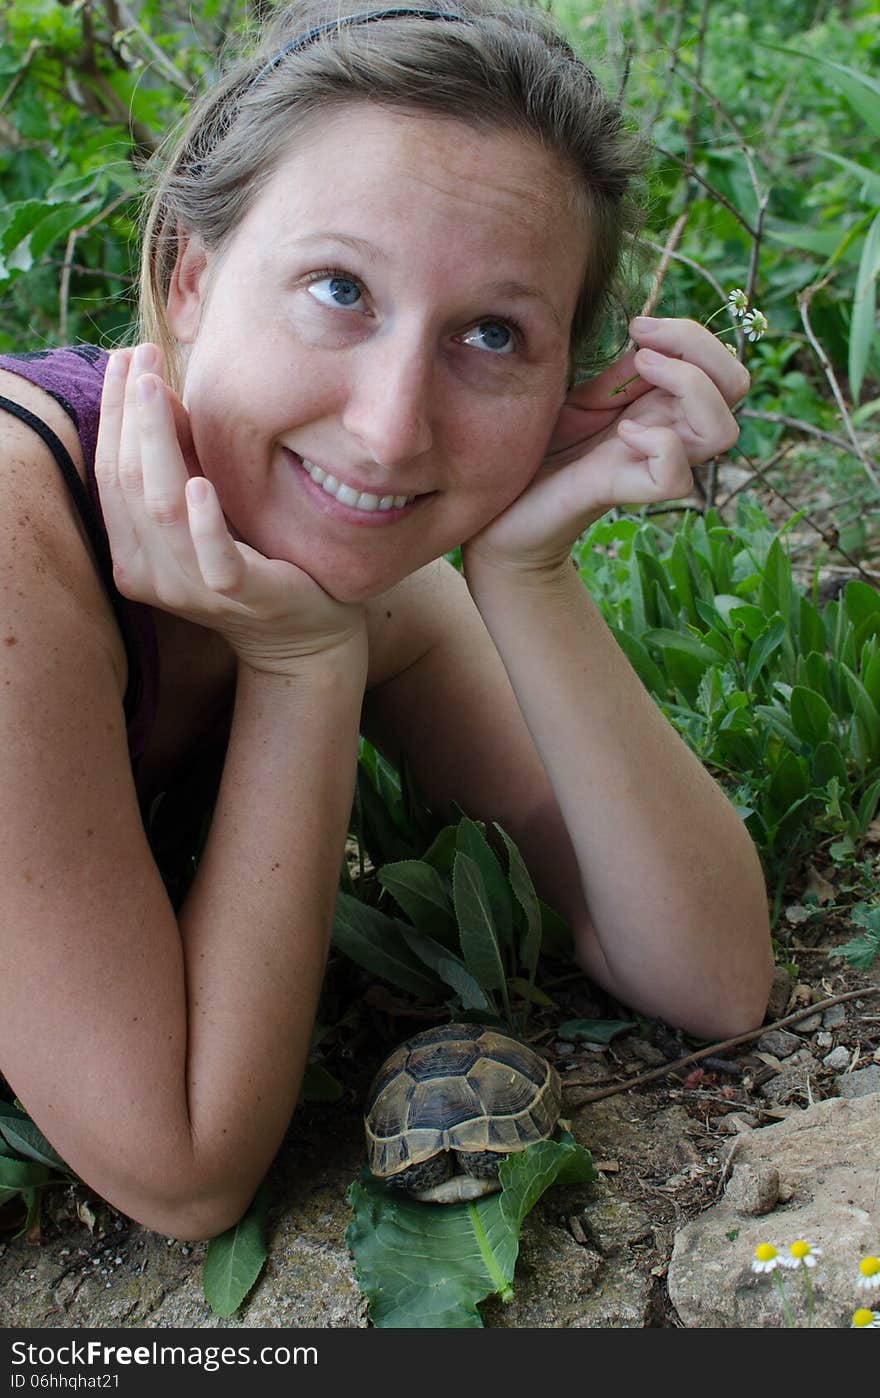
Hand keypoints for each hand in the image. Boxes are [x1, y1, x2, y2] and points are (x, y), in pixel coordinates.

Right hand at [94, 345, 366, 674]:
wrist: (303, 632)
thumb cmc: (252, 557)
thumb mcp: (205, 501)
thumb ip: (180, 455)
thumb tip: (151, 384)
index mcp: (134, 554)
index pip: (110, 476)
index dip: (112, 415)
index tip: (121, 359)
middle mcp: (153, 576)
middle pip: (128, 485)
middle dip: (129, 415)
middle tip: (140, 356)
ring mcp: (196, 590)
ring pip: (161, 513)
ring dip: (157, 446)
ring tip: (156, 392)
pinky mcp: (244, 597)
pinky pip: (215, 560)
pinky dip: (205, 521)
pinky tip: (202, 484)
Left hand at [462, 317, 749, 577]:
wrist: (502, 510)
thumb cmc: (540, 452)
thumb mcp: (581, 398)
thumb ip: (621, 375)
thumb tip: (651, 338)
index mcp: (660, 407)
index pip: (720, 365)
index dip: (693, 335)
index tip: (638, 326)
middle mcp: (667, 434)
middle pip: (737, 387)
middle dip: (700, 350)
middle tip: (642, 347)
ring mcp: (649, 463)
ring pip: (723, 432)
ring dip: (690, 387)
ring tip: (639, 373)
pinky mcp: (624, 491)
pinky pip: (676, 478)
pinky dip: (657, 445)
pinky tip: (622, 433)